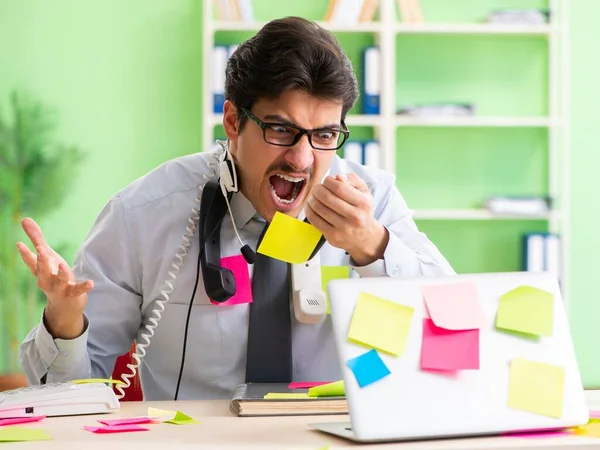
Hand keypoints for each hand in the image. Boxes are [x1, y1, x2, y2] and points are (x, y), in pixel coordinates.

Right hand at [16, 218, 92, 338]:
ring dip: (60, 274)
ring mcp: (60, 288)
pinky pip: (78, 290)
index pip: (30, 261)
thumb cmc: (54, 276)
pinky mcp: (73, 294)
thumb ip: (37, 239)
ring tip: (62, 265)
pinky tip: (91, 283)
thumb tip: (24, 219)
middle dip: (41, 261)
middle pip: (42, 271)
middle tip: (41, 249)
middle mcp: (47, 280)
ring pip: (59, 281)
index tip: (19, 243)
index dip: (25, 253)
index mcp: (40, 271)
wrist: (65, 305)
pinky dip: (84, 287)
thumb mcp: (47, 257)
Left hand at [305, 173, 388, 265]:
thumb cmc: (361, 209)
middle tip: (317, 189)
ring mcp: (343, 229)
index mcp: (364, 203)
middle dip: (318, 190)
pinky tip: (311, 206)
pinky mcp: (333, 237)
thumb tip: (337, 177)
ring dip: (312, 199)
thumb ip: (352, 180)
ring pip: (319, 208)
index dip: (328, 181)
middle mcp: (355, 217)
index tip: (327, 181)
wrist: (363, 236)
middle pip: (327, 197)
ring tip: (314, 196)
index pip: (339, 187)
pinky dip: (309, 210)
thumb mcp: (363, 192)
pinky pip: (314, 220)